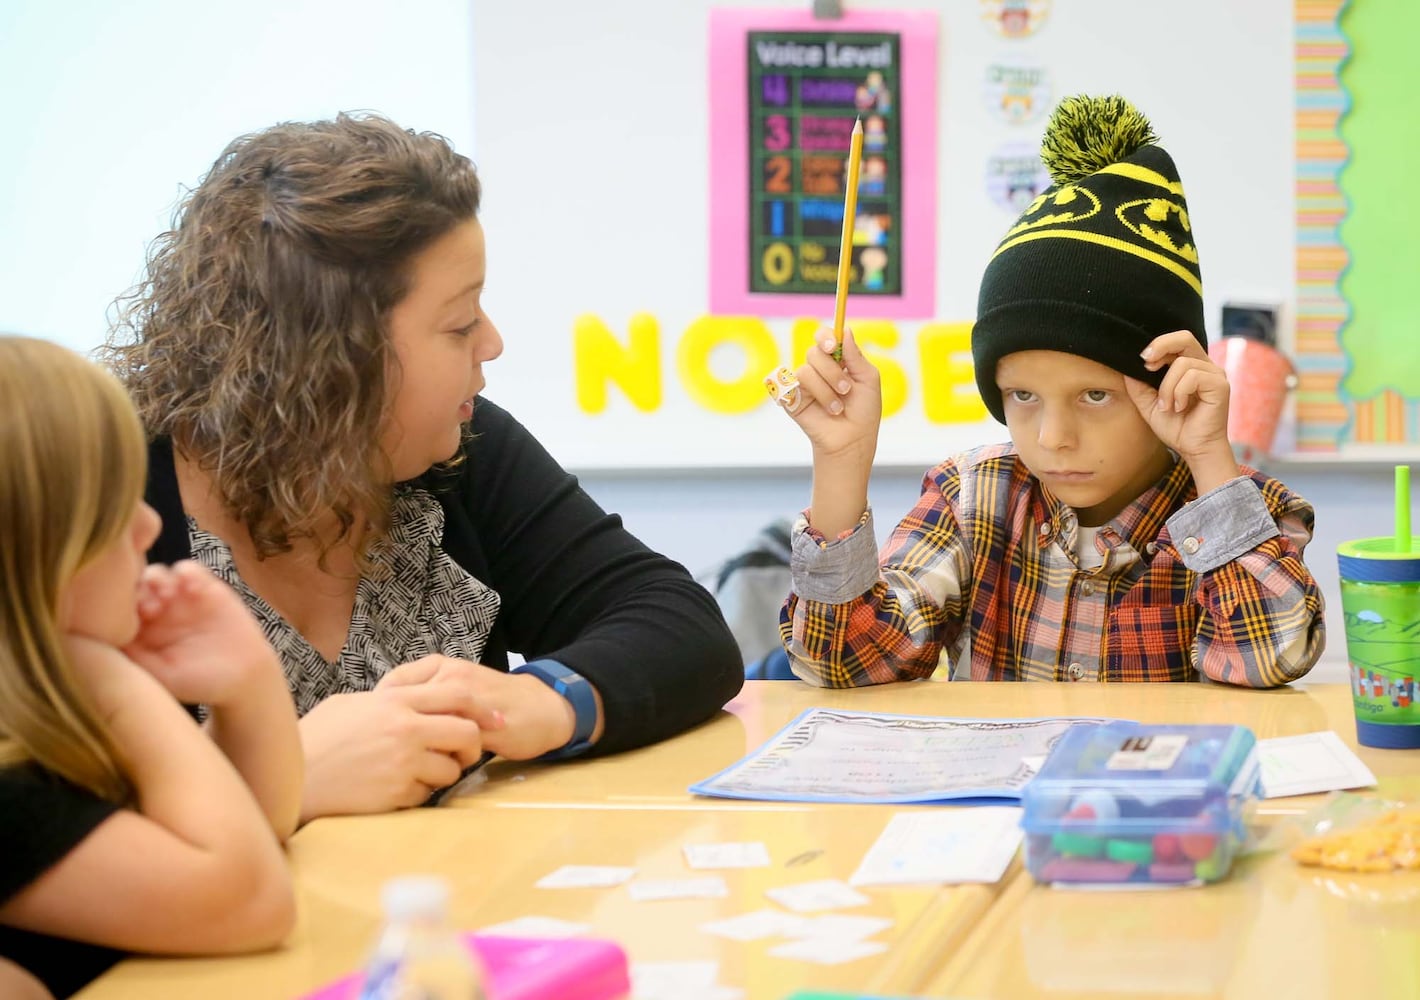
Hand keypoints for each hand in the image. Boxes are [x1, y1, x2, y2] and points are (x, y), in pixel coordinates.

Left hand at [123, 561, 280, 708]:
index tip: (125, 619)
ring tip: (170, 596)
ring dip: (158, 579)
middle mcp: (156, 610)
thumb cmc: (198, 682)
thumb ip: (134, 658)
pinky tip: (193, 590)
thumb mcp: (161, 677)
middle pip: (133, 585)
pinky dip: (187, 572)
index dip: (116, 607)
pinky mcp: (206, 587)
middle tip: (150, 607)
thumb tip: (101, 640)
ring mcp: (180, 597)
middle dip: (137, 590)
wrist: (243, 676)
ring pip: (157, 573)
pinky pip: (190, 569)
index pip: (117, 609)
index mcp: (139, 631)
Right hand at [298, 681, 497, 818]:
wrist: (291, 779)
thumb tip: (412, 697)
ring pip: (451, 769)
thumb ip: (388, 698)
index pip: (457, 695)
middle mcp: (405, 729)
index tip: (494, 719)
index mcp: (395, 701)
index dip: (481, 708)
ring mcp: (403, 763)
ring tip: (421, 773)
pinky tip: (396, 789)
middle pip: (467, 733)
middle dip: (472, 746)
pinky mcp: (397, 794)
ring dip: (444, 774)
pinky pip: (426, 794)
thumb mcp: (350, 704)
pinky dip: (418, 794)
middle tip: (463, 754)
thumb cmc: (315, 738)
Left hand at [377, 655, 585, 760]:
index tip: (375, 732)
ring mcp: (465, 701)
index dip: (377, 712)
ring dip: (412, 749)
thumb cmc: (493, 701)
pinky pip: (448, 746)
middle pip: (400, 706)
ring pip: (423, 727)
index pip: (391, 685)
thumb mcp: (454, 688)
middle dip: (388, 734)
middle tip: (384, 754)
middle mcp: (449, 677)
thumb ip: (423, 695)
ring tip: (406, 765)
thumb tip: (380, 715)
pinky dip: (435, 761)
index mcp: (439, 666)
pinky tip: (431, 771)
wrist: (542, 708)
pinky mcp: (481, 726)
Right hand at [779, 328, 881, 466]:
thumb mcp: (868, 379)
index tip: (832, 345)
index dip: (825, 336)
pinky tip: (822, 410)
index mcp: (837, 360)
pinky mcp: (792, 397)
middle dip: (833, 371)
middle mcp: (819, 369)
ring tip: (837, 407)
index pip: (825, 337)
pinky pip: (794, 385)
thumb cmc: (863, 411)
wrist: (852, 440)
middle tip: (846, 389)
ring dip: (826, 390)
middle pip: (815, 351)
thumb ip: (855, 355)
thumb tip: (845, 331)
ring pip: (806, 370)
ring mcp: (805, 383)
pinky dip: (814, 397)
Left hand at [1125, 331, 1239, 489]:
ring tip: (1167, 406)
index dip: (1157, 345)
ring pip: (1182, 364)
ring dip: (1167, 388)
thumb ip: (1138, 385)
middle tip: (1148, 365)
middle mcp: (1205, 366)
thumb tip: (1127, 367)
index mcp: (1190, 366)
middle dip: (1162, 346)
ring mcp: (1215, 374)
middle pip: (1185, 337)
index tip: (1143, 361)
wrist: (1193, 448)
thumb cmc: (1176, 426)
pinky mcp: (1220, 385)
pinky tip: (1179, 407)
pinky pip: (1193, 377)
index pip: (1176, 341)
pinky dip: (1179, 393)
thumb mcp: (1148, 404)